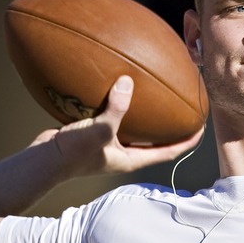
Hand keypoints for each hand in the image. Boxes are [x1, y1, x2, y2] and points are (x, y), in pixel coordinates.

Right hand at [30, 75, 203, 177]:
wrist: (40, 161)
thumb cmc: (71, 154)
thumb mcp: (98, 130)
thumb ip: (116, 108)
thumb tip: (128, 82)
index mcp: (132, 159)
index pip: (169, 151)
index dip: (188, 141)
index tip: (203, 127)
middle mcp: (123, 152)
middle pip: (155, 137)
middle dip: (169, 123)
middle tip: (183, 104)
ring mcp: (108, 142)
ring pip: (133, 124)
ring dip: (144, 110)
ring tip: (154, 90)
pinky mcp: (92, 131)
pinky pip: (111, 113)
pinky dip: (116, 100)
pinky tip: (116, 82)